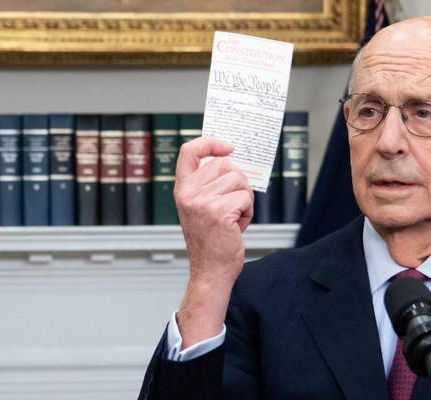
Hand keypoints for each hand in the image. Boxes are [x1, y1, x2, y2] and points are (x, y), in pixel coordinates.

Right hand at [173, 137, 253, 347]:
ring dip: (244, 199)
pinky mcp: (219, 212)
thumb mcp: (200, 206)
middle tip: (232, 204)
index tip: (227, 147)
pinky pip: (246, 198)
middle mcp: (188, 193)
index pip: (189, 151)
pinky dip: (248, 212)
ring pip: (239, 180)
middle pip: (225, 164)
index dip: (209, 142)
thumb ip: (209, 183)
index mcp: (182, 189)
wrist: (210, 271)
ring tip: (233, 217)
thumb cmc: (210, 240)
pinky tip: (237, 226)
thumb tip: (232, 160)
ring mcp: (202, 202)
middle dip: (238, 182)